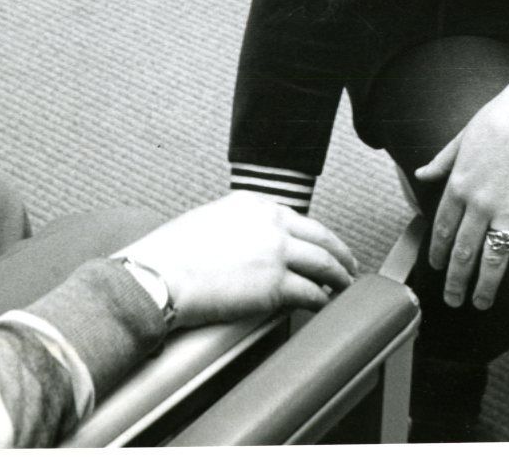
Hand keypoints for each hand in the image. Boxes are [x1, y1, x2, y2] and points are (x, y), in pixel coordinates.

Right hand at [116, 192, 357, 328]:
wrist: (160, 275)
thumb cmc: (171, 253)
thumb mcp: (209, 222)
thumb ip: (237, 228)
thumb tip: (248, 246)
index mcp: (253, 204)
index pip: (298, 219)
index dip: (315, 235)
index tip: (321, 245)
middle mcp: (270, 223)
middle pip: (321, 237)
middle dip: (339, 253)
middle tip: (347, 265)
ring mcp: (276, 252)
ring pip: (324, 264)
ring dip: (338, 277)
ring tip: (343, 286)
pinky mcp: (276, 285)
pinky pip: (311, 293)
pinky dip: (321, 300)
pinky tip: (322, 304)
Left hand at [414, 76, 508, 310]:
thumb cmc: (498, 118)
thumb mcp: (460, 139)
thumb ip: (441, 163)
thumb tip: (421, 174)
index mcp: (458, 185)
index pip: (441, 229)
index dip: (437, 254)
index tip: (436, 270)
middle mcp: (480, 202)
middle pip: (464, 252)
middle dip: (456, 281)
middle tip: (454, 301)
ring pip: (495, 258)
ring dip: (487, 286)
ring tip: (482, 303)